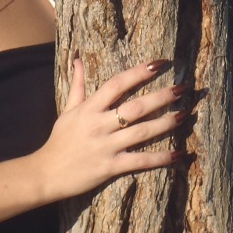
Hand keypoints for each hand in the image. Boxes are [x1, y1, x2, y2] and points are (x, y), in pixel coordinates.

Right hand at [31, 57, 189, 202]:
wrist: (46, 173)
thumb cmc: (59, 140)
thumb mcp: (67, 110)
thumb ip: (78, 84)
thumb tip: (78, 59)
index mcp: (89, 108)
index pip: (117, 84)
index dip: (139, 72)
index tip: (160, 63)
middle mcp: (100, 124)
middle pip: (135, 107)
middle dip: (161, 96)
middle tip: (183, 88)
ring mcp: (106, 146)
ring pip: (142, 132)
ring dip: (166, 123)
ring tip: (185, 114)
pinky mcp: (111, 167)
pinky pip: (140, 161)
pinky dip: (160, 158)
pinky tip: (178, 153)